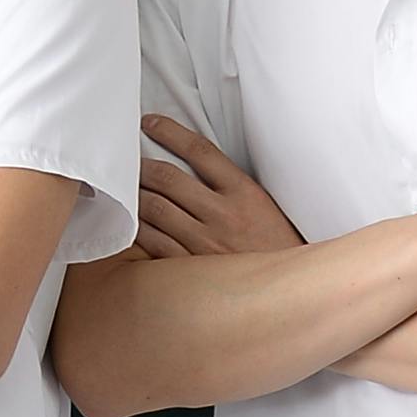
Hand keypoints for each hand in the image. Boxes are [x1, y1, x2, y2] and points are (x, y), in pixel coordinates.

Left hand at [135, 115, 303, 260]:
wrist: (290, 293)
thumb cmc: (276, 247)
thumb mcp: (265, 207)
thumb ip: (231, 186)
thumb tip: (194, 164)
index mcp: (245, 194)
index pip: (201, 151)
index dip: (170, 132)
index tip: (151, 123)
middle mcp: (224, 215)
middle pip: (168, 178)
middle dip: (142, 165)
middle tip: (129, 159)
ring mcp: (205, 243)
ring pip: (155, 209)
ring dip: (135, 194)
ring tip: (126, 187)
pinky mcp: (191, 268)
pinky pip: (153, 242)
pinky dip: (138, 228)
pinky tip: (132, 221)